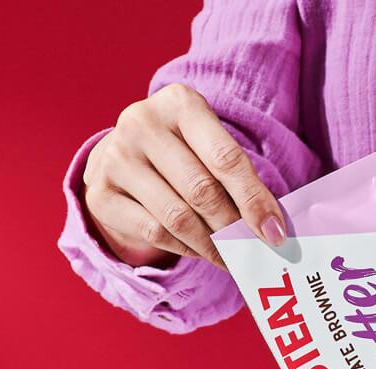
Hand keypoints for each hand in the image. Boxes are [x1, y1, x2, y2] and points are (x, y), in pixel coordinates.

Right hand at [81, 83, 286, 270]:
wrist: (124, 158)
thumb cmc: (184, 154)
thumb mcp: (211, 149)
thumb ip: (240, 180)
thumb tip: (272, 229)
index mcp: (180, 103)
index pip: (226, 158)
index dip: (254, 200)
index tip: (274, 233)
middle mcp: (142, 122)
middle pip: (202, 191)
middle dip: (234, 229)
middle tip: (254, 252)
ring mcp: (116, 157)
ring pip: (179, 217)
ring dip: (213, 246)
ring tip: (233, 259)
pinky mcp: (101, 193)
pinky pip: (156, 233)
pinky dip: (187, 249)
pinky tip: (203, 253)